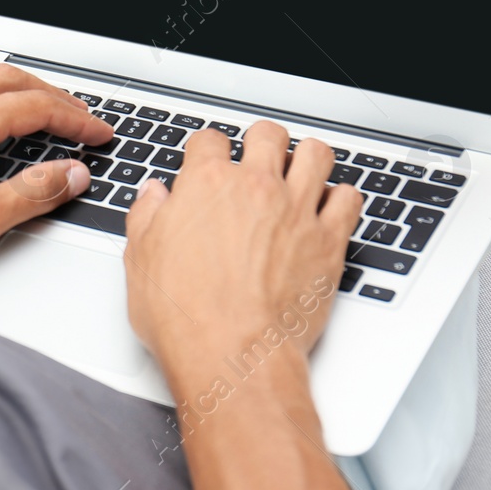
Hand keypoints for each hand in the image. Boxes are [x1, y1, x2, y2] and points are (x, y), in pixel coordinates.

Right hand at [122, 120, 360, 394]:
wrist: (233, 355)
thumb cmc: (187, 316)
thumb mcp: (142, 260)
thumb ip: (148, 217)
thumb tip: (153, 197)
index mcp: (207, 184)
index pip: (210, 140)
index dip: (207, 150)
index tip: (208, 160)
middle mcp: (255, 187)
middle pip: (268, 134)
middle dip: (261, 142)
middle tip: (257, 159)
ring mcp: (296, 211)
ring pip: (315, 154)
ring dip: (306, 158)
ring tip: (299, 171)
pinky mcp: (329, 242)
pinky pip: (348, 199)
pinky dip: (341, 197)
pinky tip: (329, 206)